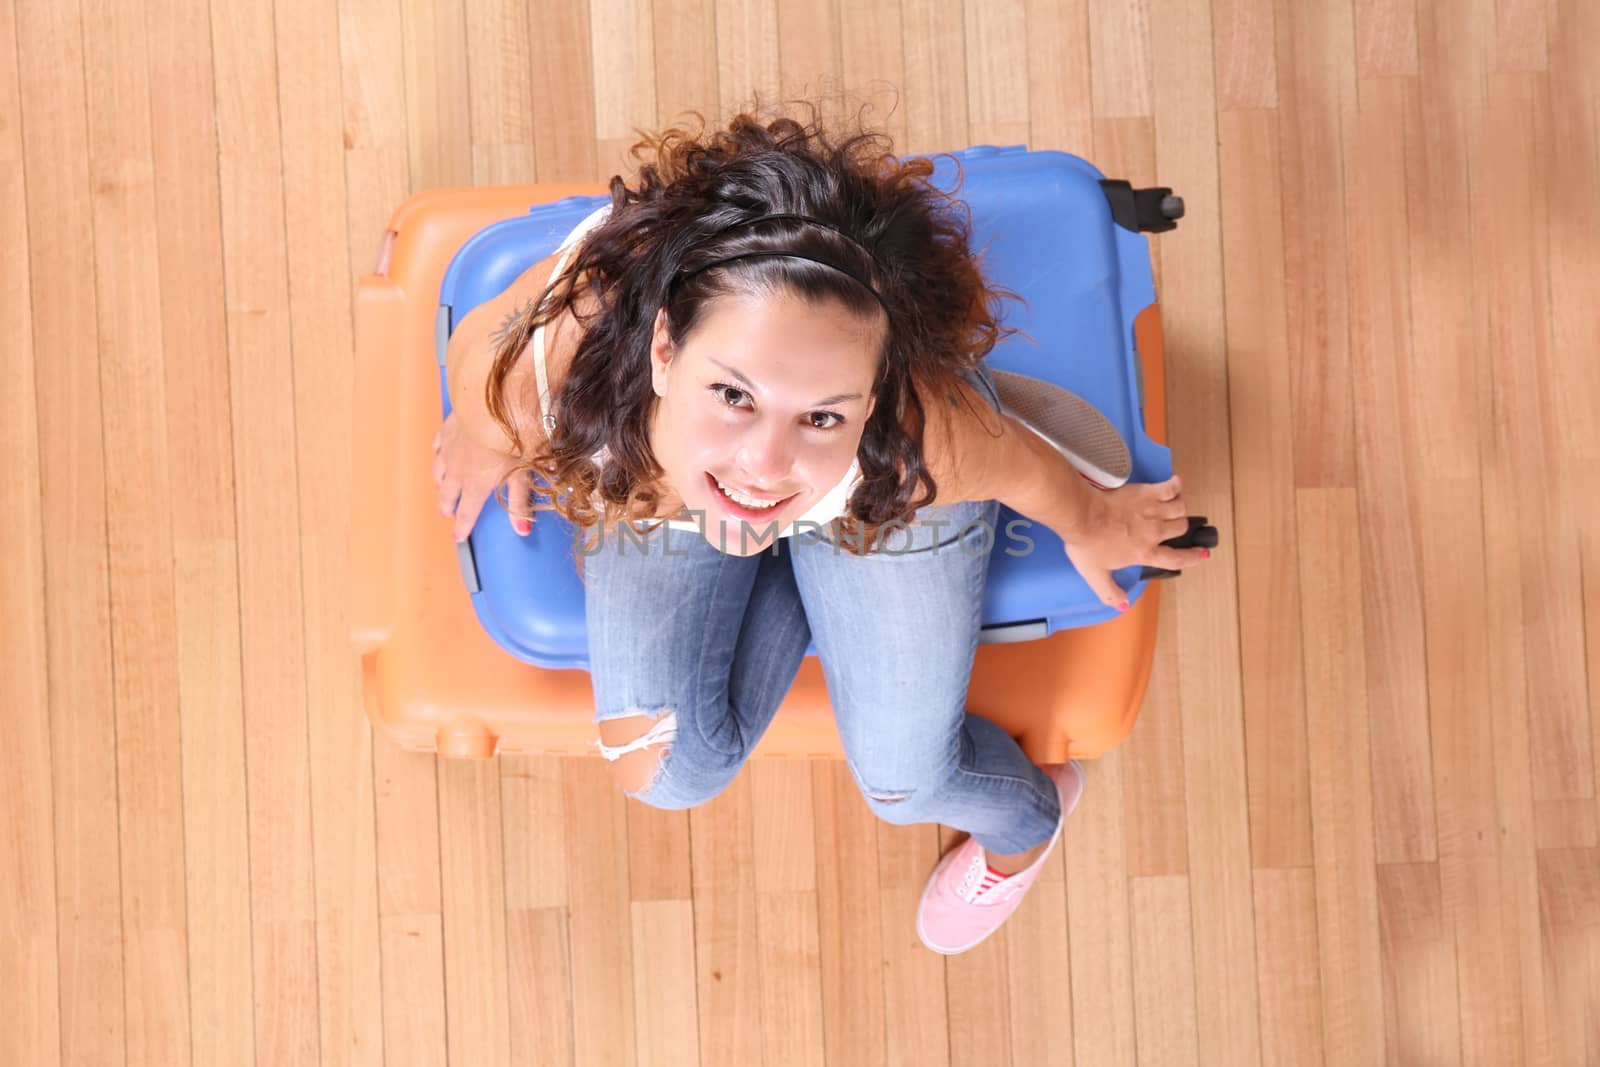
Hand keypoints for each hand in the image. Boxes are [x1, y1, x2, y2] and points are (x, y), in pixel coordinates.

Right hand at [431, 410, 534, 542]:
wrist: (495, 402)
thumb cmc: (513, 437)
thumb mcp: (523, 474)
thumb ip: (519, 502)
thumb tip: (522, 530)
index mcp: (477, 484)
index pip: (466, 513)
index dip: (462, 527)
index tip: (458, 538)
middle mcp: (458, 470)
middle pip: (448, 495)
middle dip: (448, 506)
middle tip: (447, 513)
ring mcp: (450, 449)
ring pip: (439, 472)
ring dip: (440, 483)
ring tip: (441, 489)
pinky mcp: (448, 429)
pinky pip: (439, 446)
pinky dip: (439, 454)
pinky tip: (440, 453)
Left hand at [1062, 475, 1209, 609]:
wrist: (1081, 515)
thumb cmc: (1087, 544)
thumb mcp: (1095, 575)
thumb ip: (1110, 592)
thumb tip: (1122, 605)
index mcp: (1145, 553)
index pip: (1176, 559)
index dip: (1192, 557)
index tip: (1202, 554)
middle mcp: (1154, 532)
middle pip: (1181, 528)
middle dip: (1181, 527)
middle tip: (1174, 524)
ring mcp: (1152, 511)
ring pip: (1180, 508)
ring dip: (1179, 507)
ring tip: (1172, 506)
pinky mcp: (1146, 492)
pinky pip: (1171, 487)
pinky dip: (1175, 485)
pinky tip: (1175, 484)